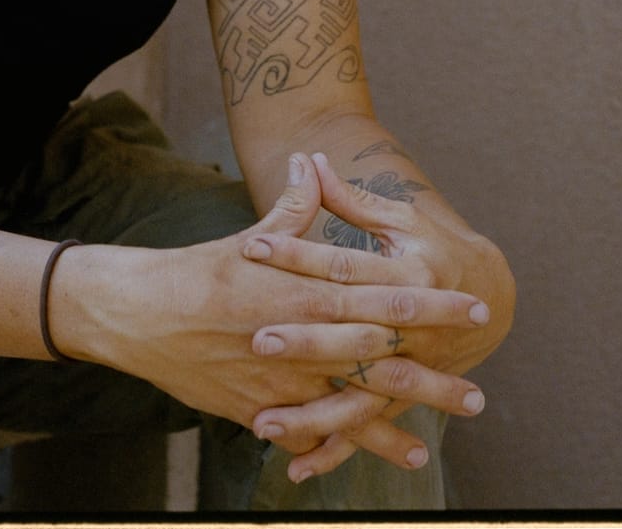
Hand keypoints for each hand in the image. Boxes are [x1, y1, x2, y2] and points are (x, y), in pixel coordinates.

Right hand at [50, 152, 484, 477]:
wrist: (142, 315)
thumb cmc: (199, 271)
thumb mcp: (252, 236)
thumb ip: (293, 208)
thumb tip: (313, 165)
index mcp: (305, 288)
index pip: (381, 294)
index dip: (429, 301)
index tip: (471, 305)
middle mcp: (302, 336)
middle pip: (380, 355)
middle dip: (432, 373)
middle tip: (478, 389)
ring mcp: (285, 379)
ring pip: (355, 401)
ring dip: (403, 417)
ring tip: (441, 435)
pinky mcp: (264, 409)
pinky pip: (317, 431)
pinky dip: (352, 444)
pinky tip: (389, 456)